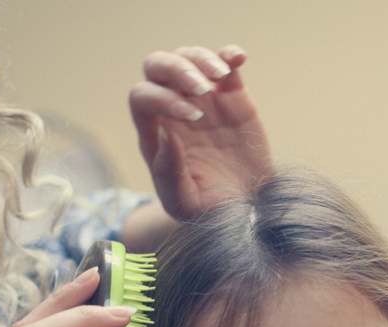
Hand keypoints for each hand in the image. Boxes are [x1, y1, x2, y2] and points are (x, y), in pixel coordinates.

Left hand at [130, 45, 271, 219]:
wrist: (244, 210)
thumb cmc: (208, 211)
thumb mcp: (184, 201)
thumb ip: (169, 171)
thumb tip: (166, 131)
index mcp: (156, 133)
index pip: (143, 98)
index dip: (163, 99)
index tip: (194, 118)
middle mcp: (173, 110)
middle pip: (157, 67)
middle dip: (177, 70)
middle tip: (202, 91)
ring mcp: (202, 99)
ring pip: (188, 57)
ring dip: (202, 59)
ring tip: (222, 77)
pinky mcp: (230, 95)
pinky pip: (224, 63)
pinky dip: (229, 54)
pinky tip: (239, 59)